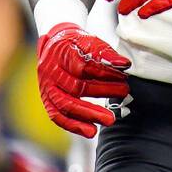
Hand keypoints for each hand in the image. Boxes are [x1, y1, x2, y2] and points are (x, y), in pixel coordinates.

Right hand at [36, 23, 129, 137]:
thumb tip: (124, 64)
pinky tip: (91, 131)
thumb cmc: (75, 44)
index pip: (83, 67)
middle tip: (123, 93)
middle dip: (101, 92)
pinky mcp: (47, 100)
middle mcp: (51, 71)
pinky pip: (57, 116)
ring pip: (65, 105)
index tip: (123, 76)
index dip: (104, 73)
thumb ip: (106, 53)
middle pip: (75, 87)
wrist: (54, 45)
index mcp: (61, 53)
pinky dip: (74, 125)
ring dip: (88, 115)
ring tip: (109, 120)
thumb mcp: (89, 40)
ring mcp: (47, 87)